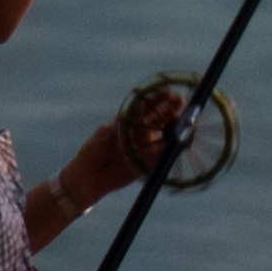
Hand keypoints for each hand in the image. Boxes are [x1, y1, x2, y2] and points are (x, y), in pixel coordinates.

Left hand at [62, 85, 190, 207]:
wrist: (88, 178)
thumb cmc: (92, 151)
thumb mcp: (104, 134)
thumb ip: (119, 126)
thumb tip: (134, 115)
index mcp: (129, 120)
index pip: (148, 105)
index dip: (159, 98)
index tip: (168, 92)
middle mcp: (141, 131)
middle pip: (161, 117)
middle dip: (172, 109)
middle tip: (181, 104)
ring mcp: (147, 146)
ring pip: (166, 134)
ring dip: (176, 127)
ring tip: (183, 122)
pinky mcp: (149, 163)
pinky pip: (162, 155)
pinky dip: (170, 149)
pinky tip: (176, 143)